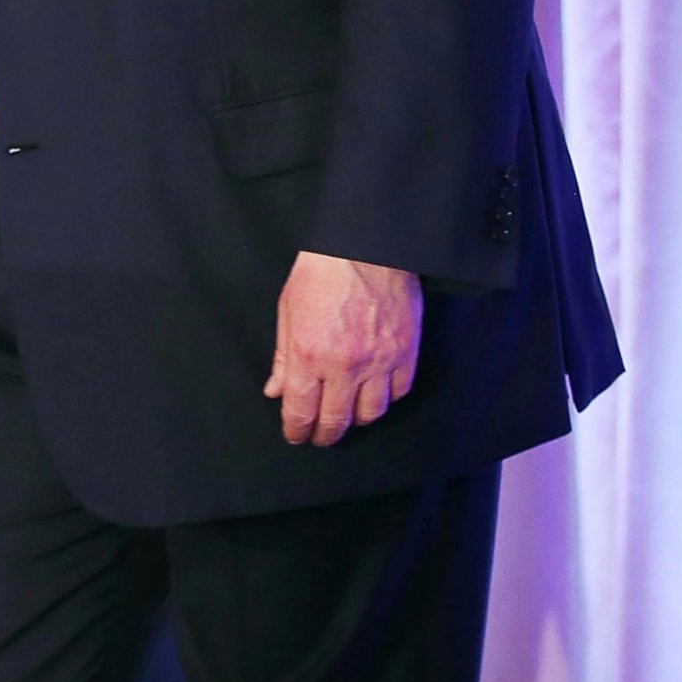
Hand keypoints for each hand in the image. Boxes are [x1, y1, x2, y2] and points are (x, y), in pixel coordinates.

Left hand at [264, 251, 422, 447]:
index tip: (296, 436)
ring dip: (356, 420)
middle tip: (320, 436)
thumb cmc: (319, 273)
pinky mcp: (406, 352)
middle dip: (324, 434)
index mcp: (309, 355)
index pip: (301, 412)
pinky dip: (387, 398)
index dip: (297, 431)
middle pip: (337, 421)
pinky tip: (375, 394)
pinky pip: (400, 392)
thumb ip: (282, 358)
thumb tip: (275, 392)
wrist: (364, 245)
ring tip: (347, 415)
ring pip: (371, 413)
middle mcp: (345, 365)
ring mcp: (379, 361)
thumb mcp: (288, 312)